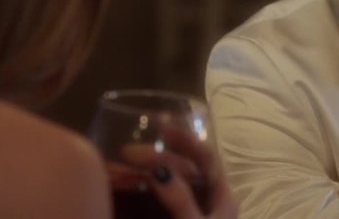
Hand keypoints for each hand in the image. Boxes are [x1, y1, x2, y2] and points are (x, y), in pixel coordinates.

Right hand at [107, 127, 237, 218]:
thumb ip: (180, 200)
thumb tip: (160, 169)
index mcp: (222, 199)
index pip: (207, 158)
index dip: (186, 140)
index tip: (161, 128)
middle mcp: (207, 202)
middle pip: (183, 168)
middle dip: (156, 157)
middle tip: (127, 154)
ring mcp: (188, 213)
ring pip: (165, 184)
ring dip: (141, 174)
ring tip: (116, 169)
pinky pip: (152, 202)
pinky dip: (136, 191)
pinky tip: (117, 186)